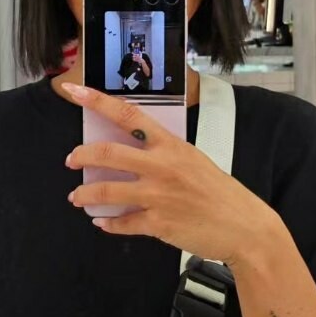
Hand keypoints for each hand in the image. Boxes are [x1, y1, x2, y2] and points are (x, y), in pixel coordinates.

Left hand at [60, 83, 277, 264]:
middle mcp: (162, 166)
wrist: (244, 226)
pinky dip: (108, 223)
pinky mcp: (158, 223)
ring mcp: (158, 196)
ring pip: (107, 191)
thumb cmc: (219, 192)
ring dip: (85, 195)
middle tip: (71, 159)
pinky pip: (123, 222)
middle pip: (108, 153)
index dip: (98, 101)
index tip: (74, 90)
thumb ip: (164, 154)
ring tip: (76, 197)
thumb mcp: (193, 160)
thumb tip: (132, 154)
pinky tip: (102, 223)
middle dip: (81, 155)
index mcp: (171, 145)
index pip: (129, 115)